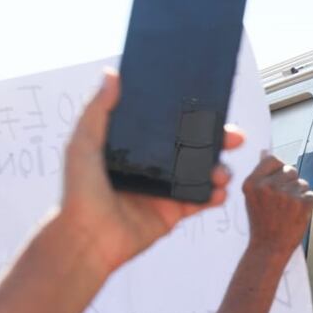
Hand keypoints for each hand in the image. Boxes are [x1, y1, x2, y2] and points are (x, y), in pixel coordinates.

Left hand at [60, 69, 244, 272]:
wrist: (88, 238)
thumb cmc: (79, 191)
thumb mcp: (83, 143)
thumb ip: (98, 110)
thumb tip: (111, 74)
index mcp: (135, 147)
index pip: (170, 126)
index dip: (192, 116)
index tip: (211, 106)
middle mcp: (153, 165)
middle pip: (194, 147)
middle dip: (218, 140)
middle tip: (234, 136)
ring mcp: (166, 189)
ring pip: (203, 173)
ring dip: (219, 168)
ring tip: (221, 172)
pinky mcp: (174, 212)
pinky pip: (202, 200)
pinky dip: (216, 195)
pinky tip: (219, 192)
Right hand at [243, 154, 312, 256]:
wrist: (268, 248)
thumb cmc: (262, 224)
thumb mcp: (252, 198)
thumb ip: (260, 176)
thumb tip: (266, 153)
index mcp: (253, 183)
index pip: (272, 159)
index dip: (278, 169)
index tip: (278, 179)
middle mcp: (269, 186)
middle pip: (291, 170)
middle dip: (290, 183)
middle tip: (283, 201)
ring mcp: (286, 195)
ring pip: (303, 183)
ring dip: (300, 194)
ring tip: (288, 210)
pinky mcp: (302, 203)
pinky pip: (312, 194)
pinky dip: (308, 204)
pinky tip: (297, 214)